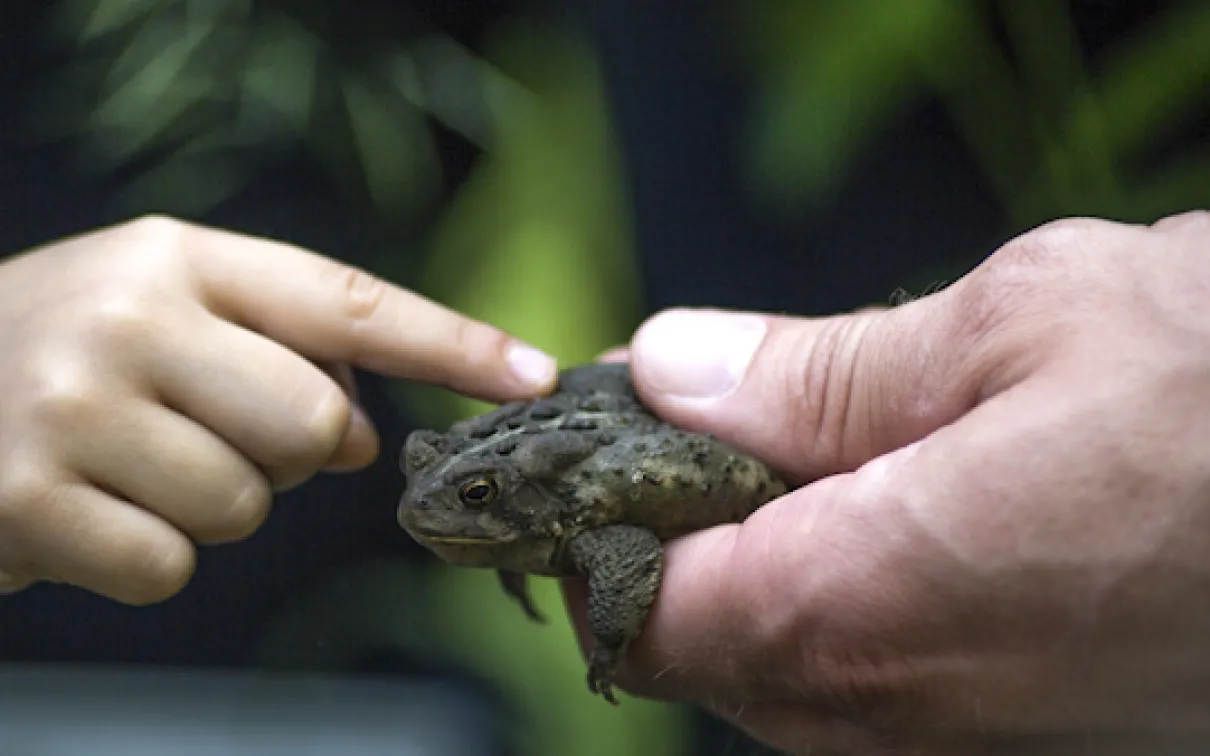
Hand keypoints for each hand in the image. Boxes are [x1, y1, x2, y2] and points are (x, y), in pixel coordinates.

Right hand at [0, 216, 555, 604]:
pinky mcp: (30, 503)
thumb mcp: (159, 311)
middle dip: (291, 454)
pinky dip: (148, 557)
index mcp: (179, 258)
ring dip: (211, 506)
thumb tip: (366, 432)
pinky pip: (173, 567)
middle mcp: (131, 318)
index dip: (452, 342)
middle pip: (316, 426)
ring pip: (247, 507)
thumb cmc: (57, 351)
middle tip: (216, 433)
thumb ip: (273, 350)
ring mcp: (74, 409)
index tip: (532, 376)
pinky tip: (90, 511)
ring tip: (134, 465)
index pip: (348, 301)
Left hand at [566, 211, 1209, 754]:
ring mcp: (966, 740)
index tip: (604, 440)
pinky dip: (842, 593)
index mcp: (867, 606)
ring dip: (761, 561)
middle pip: (701, 647)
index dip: (603, 524)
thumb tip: (668, 368)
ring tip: (807, 447)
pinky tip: (892, 505)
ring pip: (783, 669)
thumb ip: (815, 371)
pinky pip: (873, 680)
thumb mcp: (1016, 325)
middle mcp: (902, 711)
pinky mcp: (1025, 732)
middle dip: (677, 534)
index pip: (645, 609)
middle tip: (709, 415)